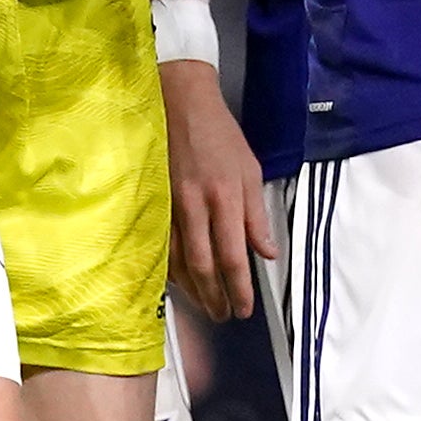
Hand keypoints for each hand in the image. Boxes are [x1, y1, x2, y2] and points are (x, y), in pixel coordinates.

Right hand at [162, 58, 274, 319]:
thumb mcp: (250, 170)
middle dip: (215, 297)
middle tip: (224, 317)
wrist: (181, 103)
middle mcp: (196, 206)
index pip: (232, 256)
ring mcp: (170, 205)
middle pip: (203, 266)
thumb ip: (256, 216)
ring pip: (178, 261)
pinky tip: (180, 283)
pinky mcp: (154, 202)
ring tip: (205, 307)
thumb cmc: (220, 135)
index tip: (244, 309)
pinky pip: (162, 246)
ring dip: (193, 290)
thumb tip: (267, 253)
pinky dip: (172, 270)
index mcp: (225, 197)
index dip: (239, 288)